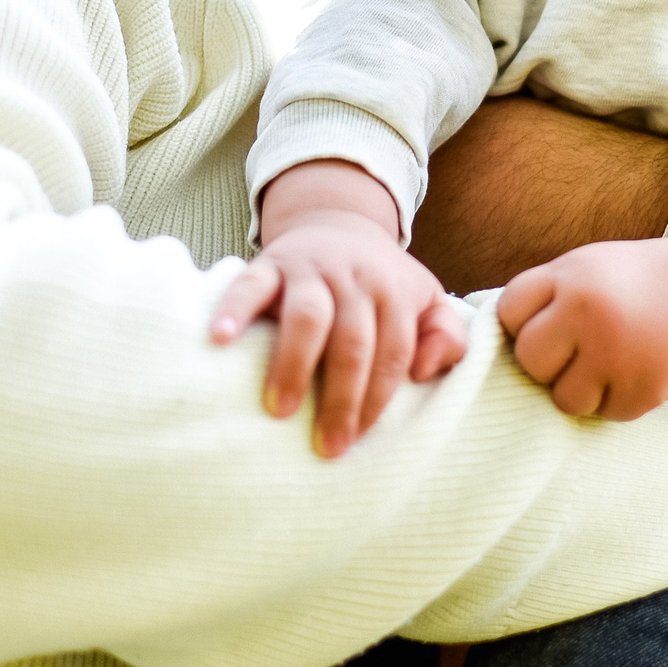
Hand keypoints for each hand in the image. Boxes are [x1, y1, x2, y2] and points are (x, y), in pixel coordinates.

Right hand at [211, 162, 468, 456]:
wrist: (338, 221)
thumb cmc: (383, 280)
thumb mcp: (427, 299)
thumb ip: (447, 336)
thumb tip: (427, 371)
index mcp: (395, 292)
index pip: (392, 352)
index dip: (376, 399)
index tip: (357, 440)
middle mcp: (355, 278)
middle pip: (352, 340)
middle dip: (341, 397)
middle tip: (327, 446)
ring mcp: (311, 268)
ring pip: (307, 314)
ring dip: (292, 364)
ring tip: (278, 410)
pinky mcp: (271, 262)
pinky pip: (251, 283)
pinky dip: (234, 309)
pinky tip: (220, 340)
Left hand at [496, 207, 667, 419]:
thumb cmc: (630, 280)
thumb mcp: (581, 267)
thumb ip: (540, 297)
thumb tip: (479, 346)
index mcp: (570, 277)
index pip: (510, 315)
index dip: (523, 323)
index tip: (548, 320)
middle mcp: (591, 314)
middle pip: (531, 362)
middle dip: (547, 360)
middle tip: (576, 348)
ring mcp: (620, 356)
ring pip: (564, 399)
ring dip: (577, 388)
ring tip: (603, 364)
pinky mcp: (647, 390)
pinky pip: (605, 414)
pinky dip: (614, 401)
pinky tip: (632, 373)